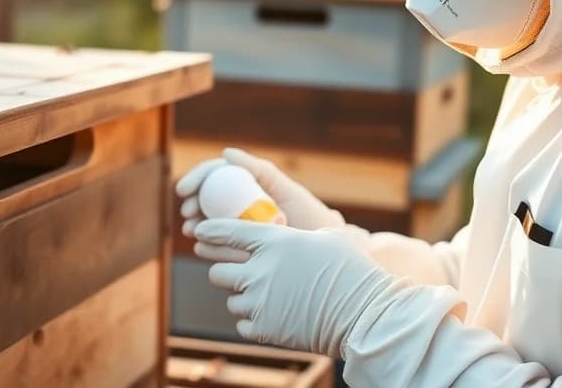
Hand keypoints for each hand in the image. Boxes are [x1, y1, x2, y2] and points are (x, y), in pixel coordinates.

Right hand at [176, 147, 344, 237]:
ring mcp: (242, 228)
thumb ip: (260, 171)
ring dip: (196, 225)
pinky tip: (202, 249)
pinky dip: (208, 246)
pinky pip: (220, 247)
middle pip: (208, 198)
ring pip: (210, 223)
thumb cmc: (310, 217)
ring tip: (193, 232)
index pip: (216, 174)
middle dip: (192, 204)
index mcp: (251, 185)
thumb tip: (225, 153)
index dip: (197, 179)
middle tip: (188, 214)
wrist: (327, 255)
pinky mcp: (243, 251)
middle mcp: (243, 204)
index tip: (185, 191)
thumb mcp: (288, 192)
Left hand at [194, 219, 395, 356]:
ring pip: (231, 299)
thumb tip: (288, 234)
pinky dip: (254, 321)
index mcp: (274, 242)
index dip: (210, 231)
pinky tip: (275, 315)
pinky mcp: (262, 329)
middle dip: (225, 271)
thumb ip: (298, 235)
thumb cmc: (352, 270)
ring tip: (268, 298)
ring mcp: (259, 302)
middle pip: (218, 271)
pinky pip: (242, 324)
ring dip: (244, 298)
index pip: (228, 232)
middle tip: (239, 273)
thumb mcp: (328, 238)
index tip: (198, 231)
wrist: (363, 313)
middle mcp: (260, 271)